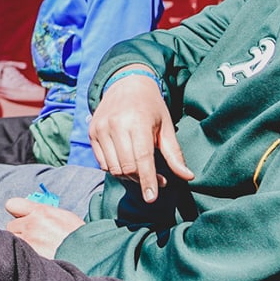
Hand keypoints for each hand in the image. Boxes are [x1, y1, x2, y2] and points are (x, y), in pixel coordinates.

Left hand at [4, 198, 85, 259]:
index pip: (12, 204)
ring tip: (37, 250)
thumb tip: (33, 214)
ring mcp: (30, 241)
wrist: (89, 254)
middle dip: (19, 232)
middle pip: (10, 226)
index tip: (22, 218)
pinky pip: (21, 256)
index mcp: (41, 211)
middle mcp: (32, 224)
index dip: (16, 213)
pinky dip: (26, 258)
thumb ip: (44, 214)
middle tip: (33, 239)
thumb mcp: (64, 216)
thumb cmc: (80, 236)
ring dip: (22, 246)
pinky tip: (38, 259)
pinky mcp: (31, 257)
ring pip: (14, 242)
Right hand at [87, 73, 192, 203]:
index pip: (142, 158)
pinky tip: (127, 160)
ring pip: (113, 168)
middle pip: (127, 167)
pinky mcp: (92, 132)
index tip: (151, 197)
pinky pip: (103, 163)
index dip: (147, 180)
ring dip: (129, 176)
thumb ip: (174, 153)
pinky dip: (116, 168)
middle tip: (157, 179)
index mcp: (137, 121)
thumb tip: (188, 176)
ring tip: (142, 169)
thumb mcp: (166, 126)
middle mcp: (115, 125)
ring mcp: (101, 128)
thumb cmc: (150, 106)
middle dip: (142, 179)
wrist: (125, 83)